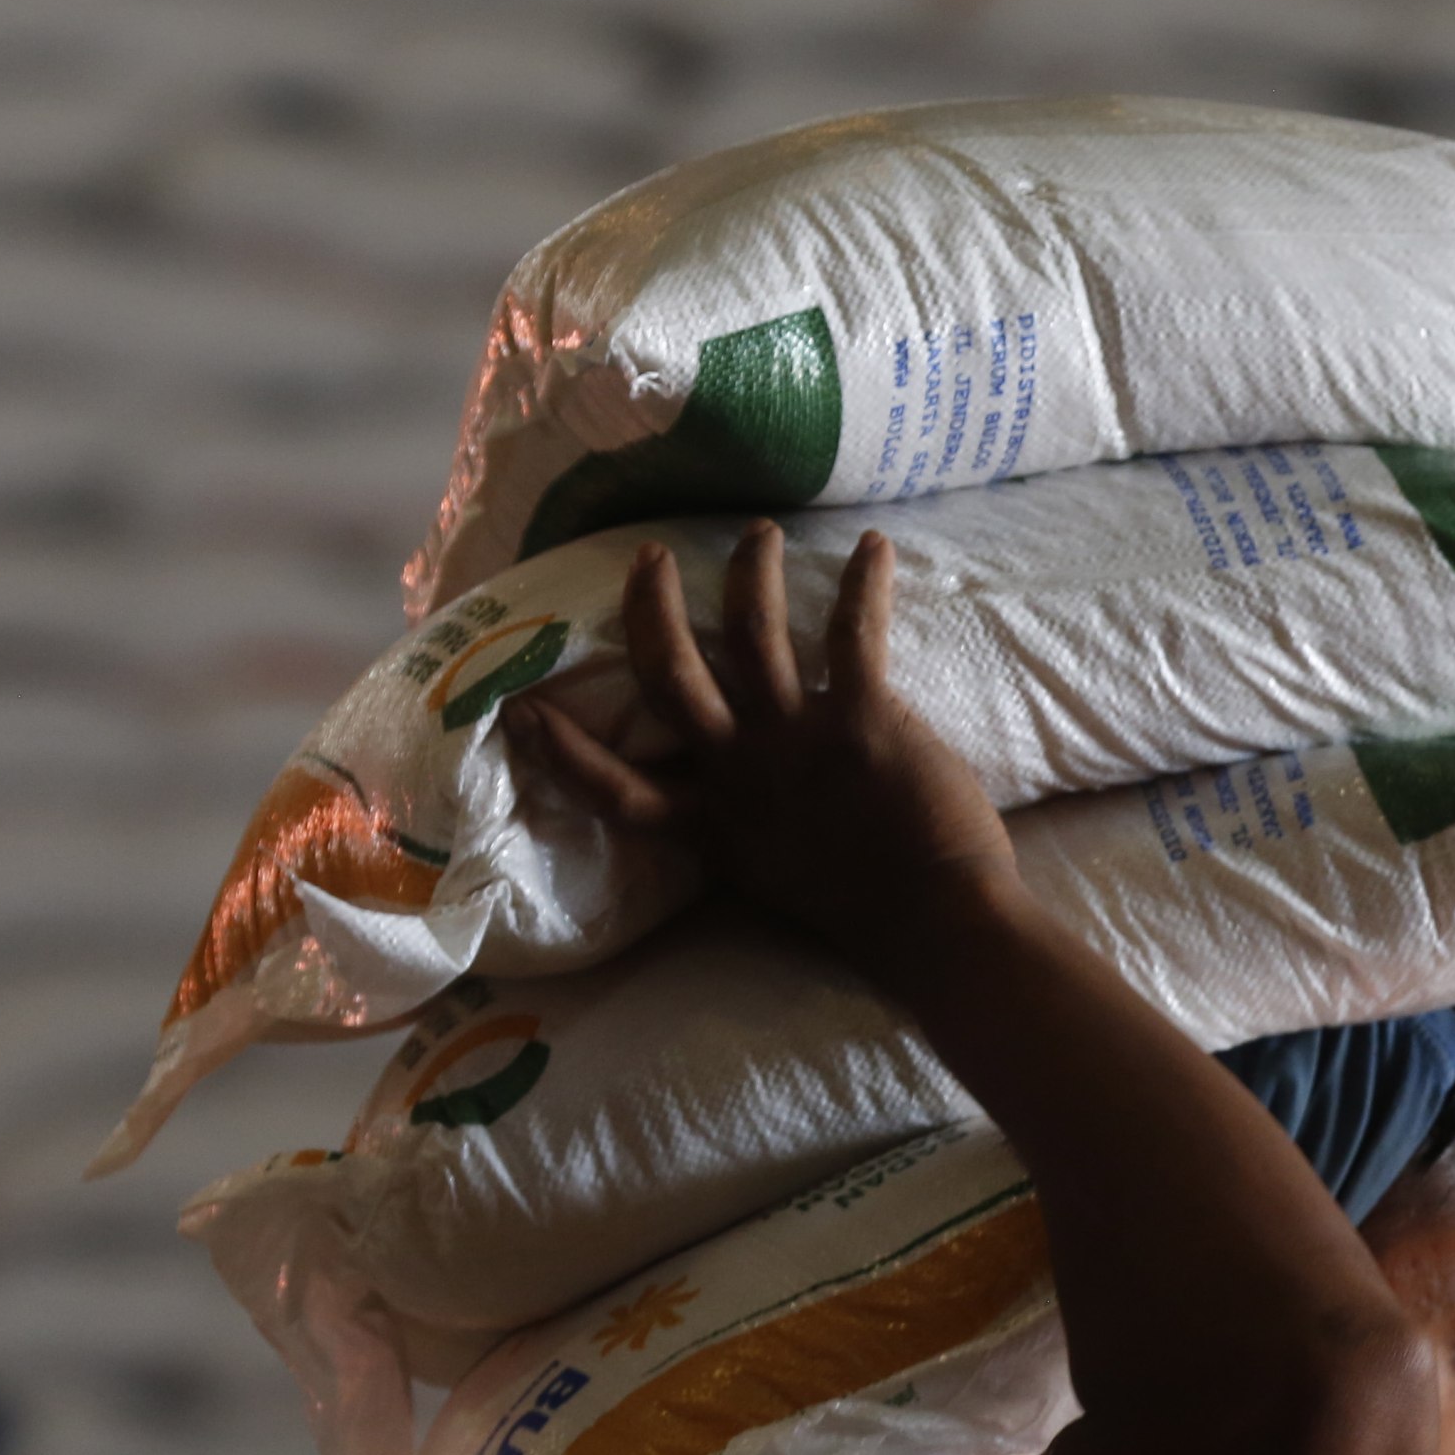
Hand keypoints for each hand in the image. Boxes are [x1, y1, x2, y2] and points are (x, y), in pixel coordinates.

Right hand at [508, 523, 1029, 997]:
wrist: (937, 922)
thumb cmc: (866, 909)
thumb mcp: (771, 876)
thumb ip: (742, 830)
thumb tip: (732, 797)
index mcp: (715, 823)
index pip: (618, 790)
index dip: (564, 751)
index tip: (518, 707)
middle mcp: (742, 773)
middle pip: (672, 677)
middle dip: (651, 611)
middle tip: (647, 558)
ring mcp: (797, 740)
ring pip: (751, 634)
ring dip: (750, 572)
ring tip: (759, 532)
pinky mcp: (862, 718)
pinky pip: (853, 633)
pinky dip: (865, 584)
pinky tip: (876, 545)